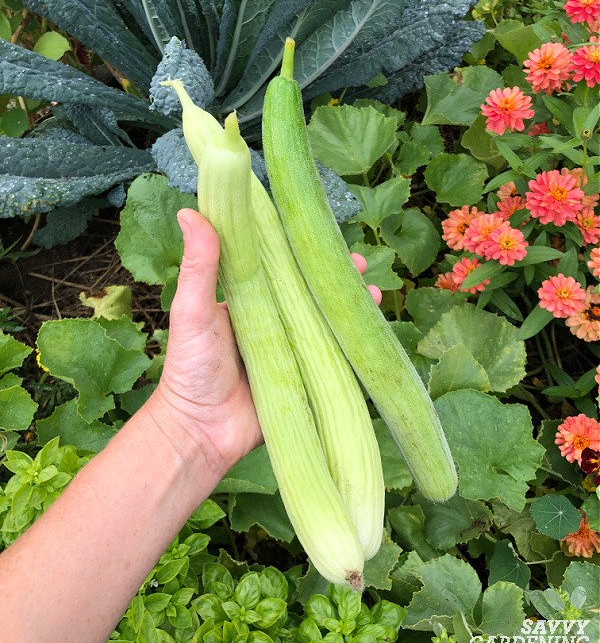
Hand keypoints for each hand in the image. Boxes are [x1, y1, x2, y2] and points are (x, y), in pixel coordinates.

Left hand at [148, 209, 380, 475]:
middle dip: (336, 277)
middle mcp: (273, 322)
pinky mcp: (305, 380)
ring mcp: (292, 351)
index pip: (280, 266)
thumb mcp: (192, 310)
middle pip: (311, 292)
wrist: (200, 432)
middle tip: (359, 265)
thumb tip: (191, 210)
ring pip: (327, 322)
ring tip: (372, 293)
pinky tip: (372, 334)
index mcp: (249, 300)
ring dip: (350, 307)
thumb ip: (199, 266)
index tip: (322, 233)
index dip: (303, 249)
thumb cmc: (190, 367)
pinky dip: (354, 345)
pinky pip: (335, 358)